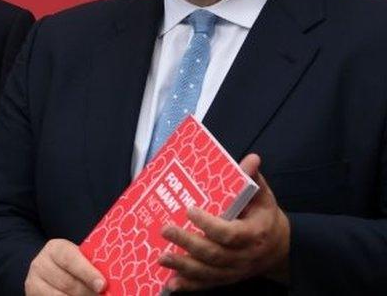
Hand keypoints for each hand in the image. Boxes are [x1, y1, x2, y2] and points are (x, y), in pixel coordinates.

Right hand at [25, 239, 106, 294]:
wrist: (48, 272)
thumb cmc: (72, 267)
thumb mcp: (79, 259)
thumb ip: (91, 266)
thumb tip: (108, 283)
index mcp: (55, 249)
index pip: (71, 259)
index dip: (87, 273)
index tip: (102, 285)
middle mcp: (40, 264)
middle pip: (68, 283)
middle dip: (89, 293)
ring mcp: (34, 281)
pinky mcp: (32, 295)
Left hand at [159, 153, 289, 290]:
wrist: (279, 247)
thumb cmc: (264, 216)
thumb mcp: (263, 197)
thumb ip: (253, 180)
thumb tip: (252, 158)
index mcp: (254, 234)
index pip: (229, 233)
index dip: (209, 225)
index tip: (189, 210)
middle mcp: (244, 256)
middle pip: (214, 254)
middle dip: (187, 243)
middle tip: (166, 230)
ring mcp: (234, 270)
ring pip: (207, 272)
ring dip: (182, 266)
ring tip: (161, 257)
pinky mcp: (226, 278)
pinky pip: (206, 285)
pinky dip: (188, 285)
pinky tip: (170, 284)